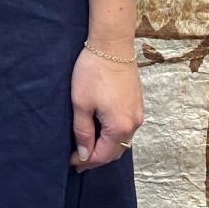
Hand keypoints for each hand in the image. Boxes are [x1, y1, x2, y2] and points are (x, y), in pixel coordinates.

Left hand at [70, 46, 142, 170]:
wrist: (112, 44)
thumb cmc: (93, 72)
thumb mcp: (81, 103)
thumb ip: (83, 132)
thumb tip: (84, 155)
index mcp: (119, 127)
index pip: (102, 155)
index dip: (86, 161)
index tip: (71, 162)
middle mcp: (134, 124)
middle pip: (115, 151)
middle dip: (97, 157)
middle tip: (78, 159)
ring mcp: (138, 113)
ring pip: (122, 140)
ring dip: (105, 146)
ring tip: (87, 147)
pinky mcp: (137, 103)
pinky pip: (126, 128)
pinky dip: (113, 134)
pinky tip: (101, 131)